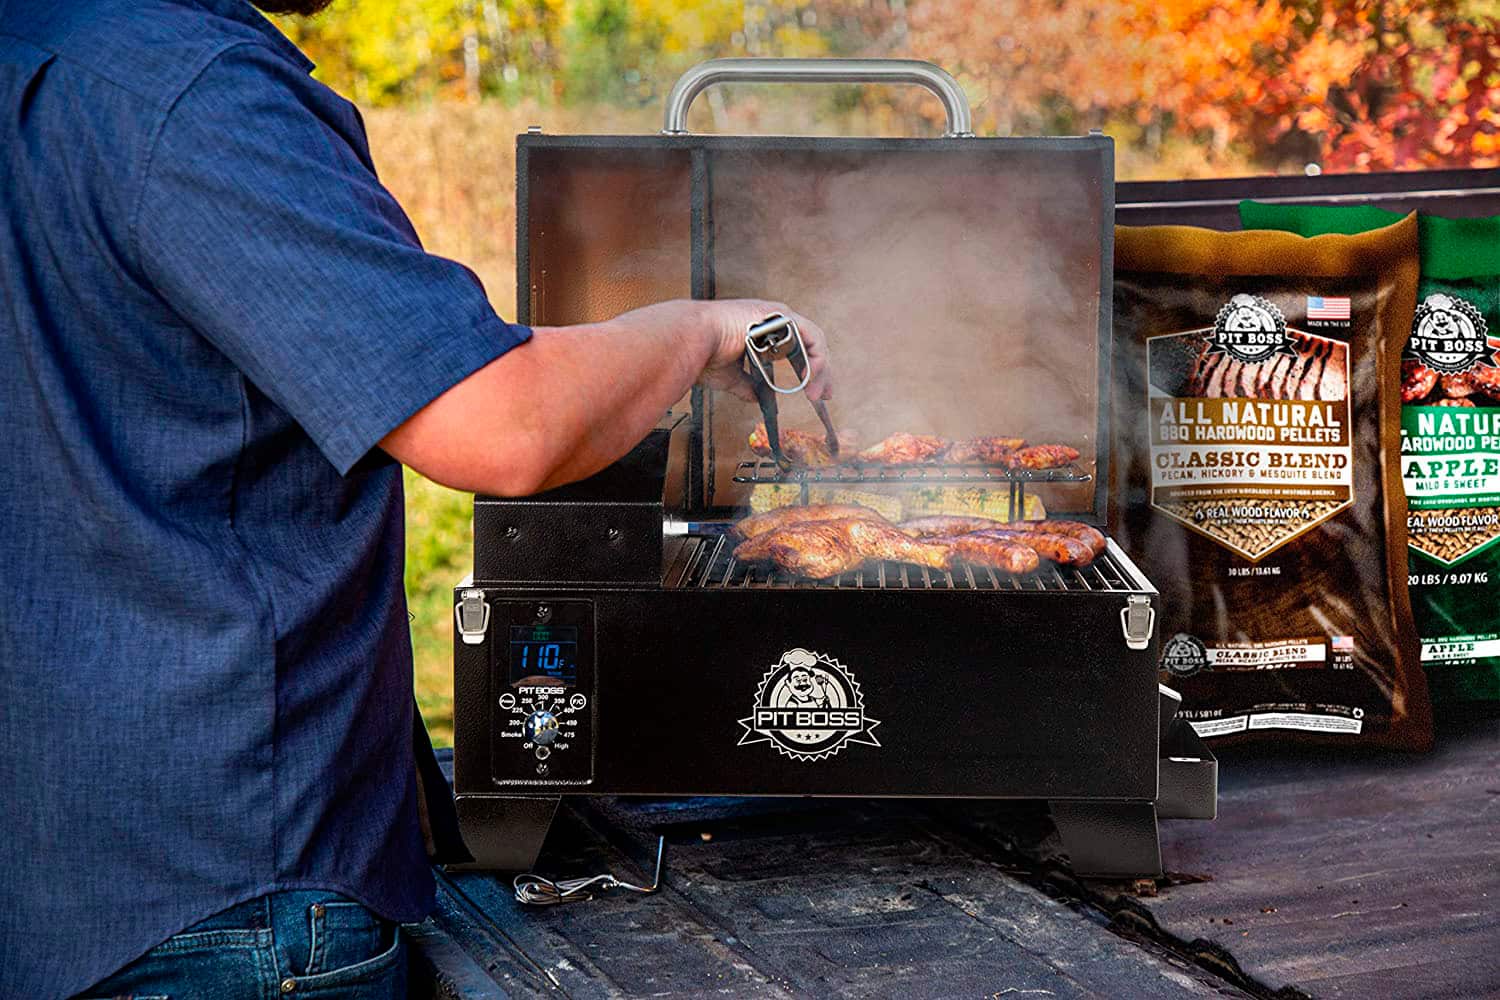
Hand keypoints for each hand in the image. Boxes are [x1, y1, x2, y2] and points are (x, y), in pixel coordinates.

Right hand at [695, 299, 832, 403]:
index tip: (813, 390)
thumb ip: (745, 385)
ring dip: (820, 369)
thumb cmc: (703, 353)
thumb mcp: (730, 376)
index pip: (795, 348)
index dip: (807, 369)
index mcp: (760, 329)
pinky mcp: (783, 316)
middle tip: (824, 395)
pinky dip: (816, 359)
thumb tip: (755, 398)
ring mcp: (779, 315)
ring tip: (817, 393)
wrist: (693, 340)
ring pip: (814, 341)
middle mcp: (772, 319)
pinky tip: (811, 378)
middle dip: (820, 372)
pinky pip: (811, 338)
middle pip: (808, 345)